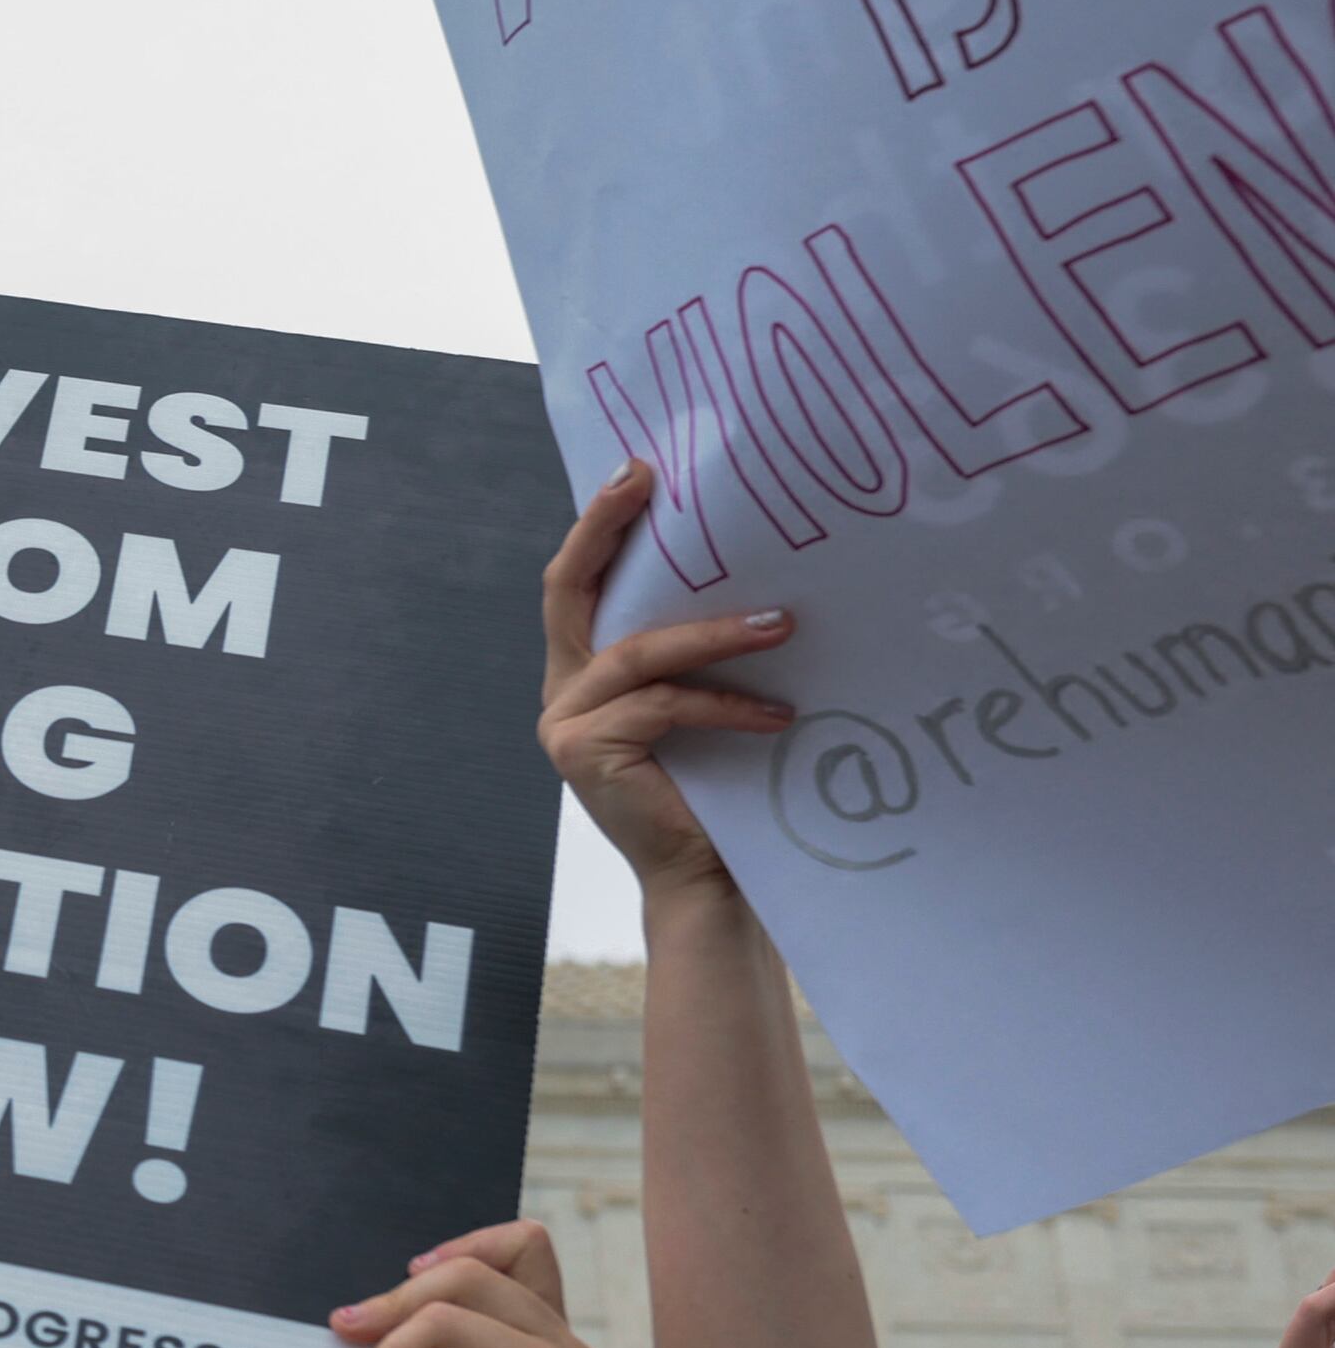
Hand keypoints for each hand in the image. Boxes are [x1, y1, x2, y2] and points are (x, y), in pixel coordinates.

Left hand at [318, 1222, 596, 1347]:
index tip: (408, 1275)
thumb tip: (349, 1317)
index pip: (526, 1244)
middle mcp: (566, 1346)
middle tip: (337, 1339)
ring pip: (446, 1323)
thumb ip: (431, 1343)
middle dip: (389, 1305)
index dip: (463, 1245)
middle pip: (464, 1279)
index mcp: (548, 1333)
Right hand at [539, 465, 790, 903]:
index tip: (636, 468)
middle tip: (652, 482)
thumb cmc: (723, 790)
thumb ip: (696, 649)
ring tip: (784, 627)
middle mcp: (562, 690)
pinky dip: (724, 704)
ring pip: (639, 652)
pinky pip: (661, 704)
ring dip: (716, 634)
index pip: (578, 583)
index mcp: (585, 671)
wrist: (712, 879)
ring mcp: (564, 721)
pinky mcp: (581, 749)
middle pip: (570, 592)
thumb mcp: (705, 699)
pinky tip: (777, 717)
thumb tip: (759, 568)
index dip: (598, 524)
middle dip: (606, 529)